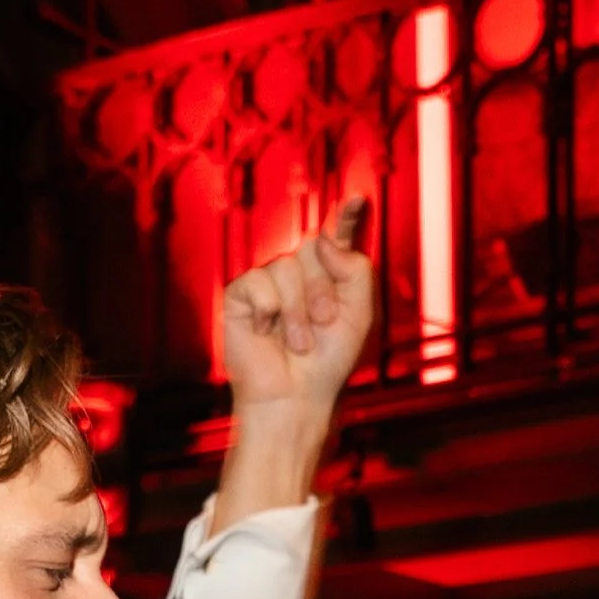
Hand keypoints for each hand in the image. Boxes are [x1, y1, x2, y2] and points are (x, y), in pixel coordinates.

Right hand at [213, 201, 374, 526]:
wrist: (296, 398)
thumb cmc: (328, 364)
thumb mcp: (359, 315)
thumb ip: (356, 269)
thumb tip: (324, 240)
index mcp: (326, 278)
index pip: (333, 239)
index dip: (344, 217)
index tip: (356, 199)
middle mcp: (295, 276)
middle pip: (311, 247)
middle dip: (323, 288)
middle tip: (323, 323)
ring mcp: (266, 284)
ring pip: (287, 266)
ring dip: (299, 310)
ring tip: (298, 343)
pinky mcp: (239, 296)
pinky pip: (259, 281)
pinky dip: (270, 309)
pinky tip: (268, 332)